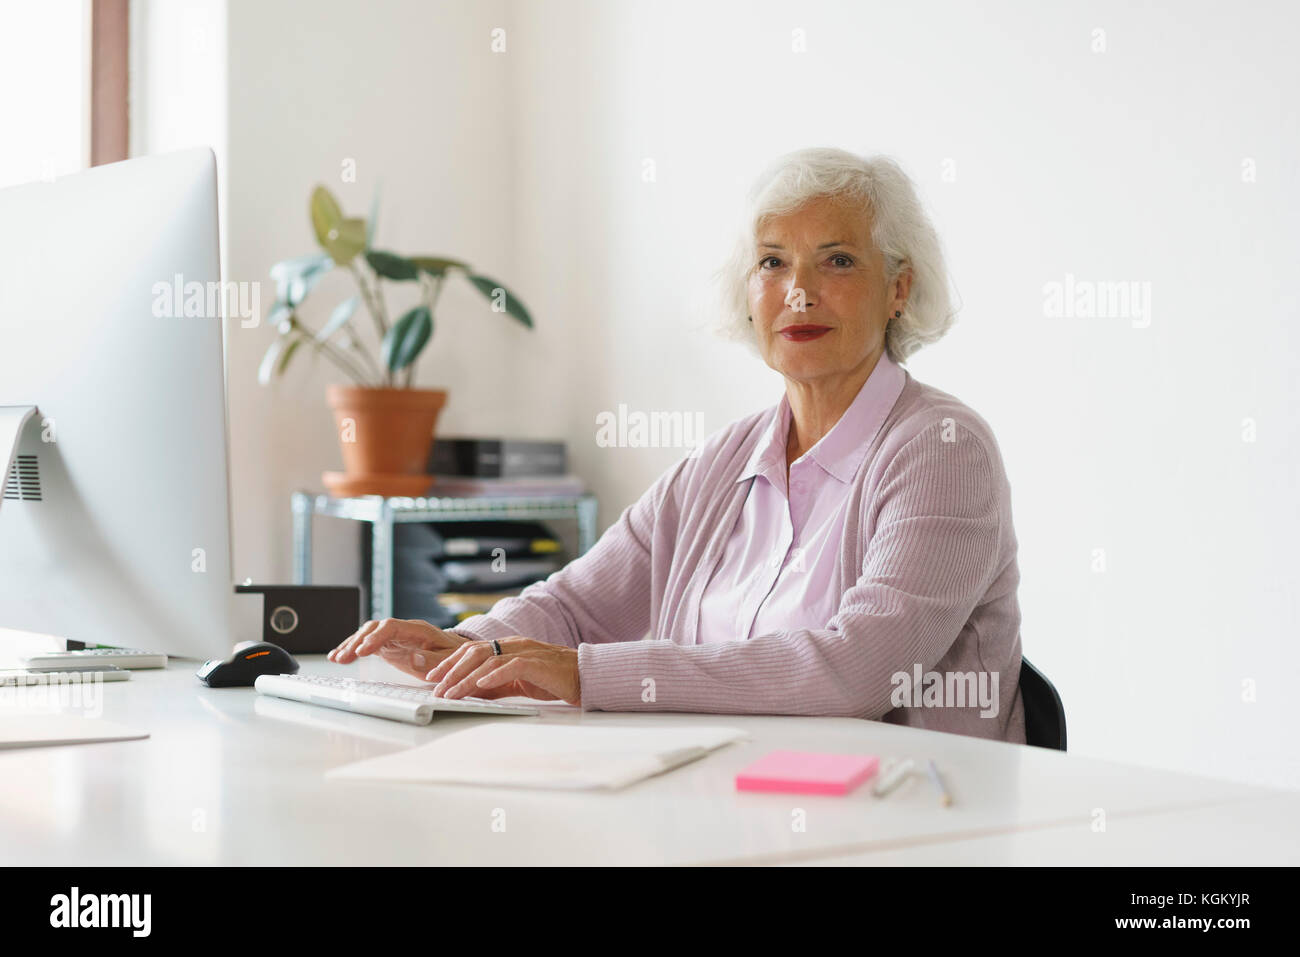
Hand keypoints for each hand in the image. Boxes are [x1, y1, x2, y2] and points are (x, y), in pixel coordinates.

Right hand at [327, 618, 470, 681]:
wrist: (456, 652)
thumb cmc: (453, 656)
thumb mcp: (448, 660)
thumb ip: (432, 660)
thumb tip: (413, 657)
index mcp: (417, 629)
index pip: (391, 626)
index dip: (375, 637)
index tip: (362, 652)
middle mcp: (402, 629)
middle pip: (375, 628)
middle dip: (357, 641)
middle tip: (344, 657)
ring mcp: (393, 636)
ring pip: (367, 634)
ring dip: (351, 644)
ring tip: (336, 658)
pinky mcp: (388, 645)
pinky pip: (367, 643)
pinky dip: (353, 648)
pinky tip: (339, 656)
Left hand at [425, 637, 580, 705]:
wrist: (584, 676)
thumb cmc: (552, 679)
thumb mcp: (516, 682)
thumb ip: (494, 685)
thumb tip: (469, 693)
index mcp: (507, 647)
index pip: (471, 650)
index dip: (450, 662)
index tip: (433, 678)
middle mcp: (513, 645)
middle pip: (474, 653)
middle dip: (451, 671)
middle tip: (436, 688)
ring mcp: (526, 652)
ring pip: (488, 660)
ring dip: (466, 678)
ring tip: (452, 693)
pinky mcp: (538, 664)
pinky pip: (512, 666)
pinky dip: (495, 675)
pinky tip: (482, 684)